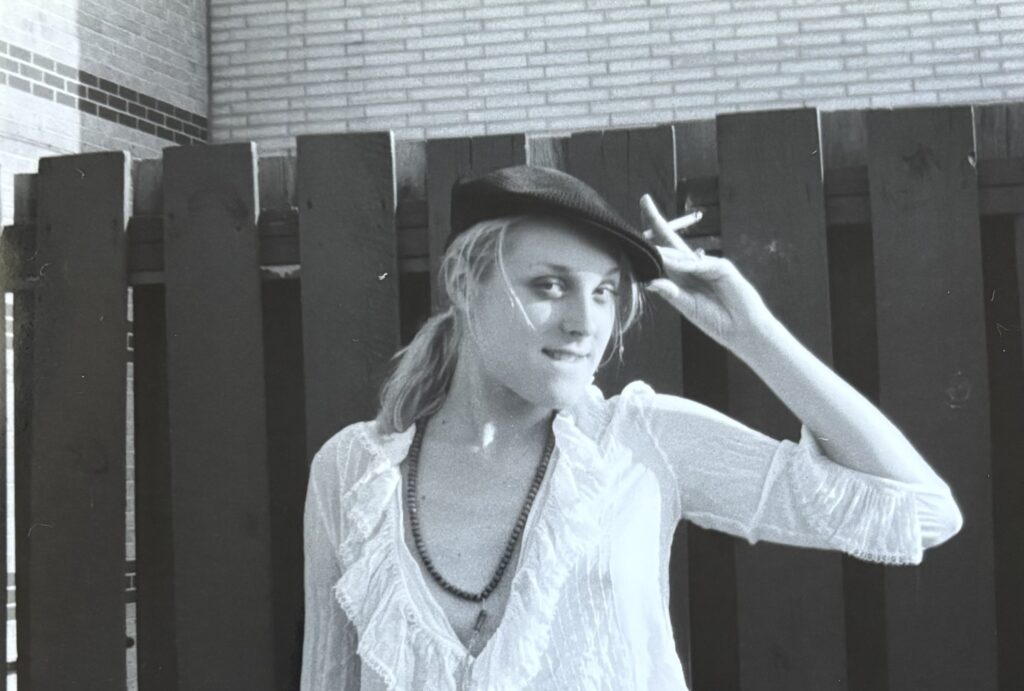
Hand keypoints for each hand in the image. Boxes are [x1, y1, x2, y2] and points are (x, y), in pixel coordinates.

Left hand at [640, 194, 774, 356]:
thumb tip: (649, 282)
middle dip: (656, 221)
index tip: (633, 224)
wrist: (742, 330)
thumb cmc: (715, 320)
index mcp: (681, 276)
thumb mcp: (688, 307)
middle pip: (670, 240)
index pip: (662, 253)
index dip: (650, 238)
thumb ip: (671, 293)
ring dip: (666, 250)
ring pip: (681, 254)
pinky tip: (680, 266)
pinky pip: (700, 264)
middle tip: (644, 200)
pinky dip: (689, 265)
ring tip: (651, 247)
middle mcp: (692, 267)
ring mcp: (707, 265)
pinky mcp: (722, 268)